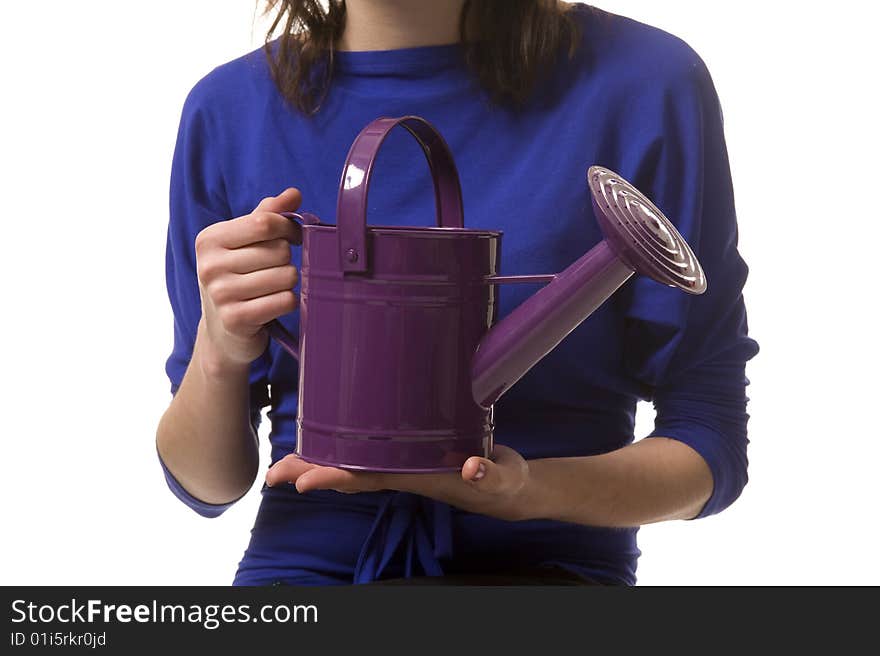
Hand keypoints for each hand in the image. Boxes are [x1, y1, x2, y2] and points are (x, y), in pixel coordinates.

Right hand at [195, 188, 302, 368]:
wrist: (222, 333)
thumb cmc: (237, 280)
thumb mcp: (243, 244)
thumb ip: (267, 215)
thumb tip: (293, 194)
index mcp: (209, 239)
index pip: (264, 222)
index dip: (289, 228)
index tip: (294, 236)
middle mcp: (210, 265)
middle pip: (279, 251)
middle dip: (286, 260)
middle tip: (275, 270)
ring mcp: (221, 294)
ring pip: (287, 276)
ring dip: (289, 283)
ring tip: (272, 289)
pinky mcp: (236, 319)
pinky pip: (285, 300)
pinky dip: (288, 302)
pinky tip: (273, 304)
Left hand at [265, 445, 535, 521]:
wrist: (510, 489)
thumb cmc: (505, 483)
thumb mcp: (502, 478)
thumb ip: (489, 473)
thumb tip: (473, 468)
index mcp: (419, 477)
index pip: (369, 478)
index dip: (336, 477)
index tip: (304, 481)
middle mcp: (404, 473)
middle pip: (349, 475)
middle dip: (312, 473)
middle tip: (274, 474)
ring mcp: (404, 465)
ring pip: (354, 466)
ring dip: (320, 463)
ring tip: (286, 462)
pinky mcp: (410, 454)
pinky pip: (368, 454)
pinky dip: (343, 450)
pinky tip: (328, 443)